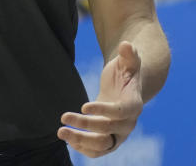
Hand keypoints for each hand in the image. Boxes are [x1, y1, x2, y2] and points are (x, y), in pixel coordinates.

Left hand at [58, 41, 142, 157]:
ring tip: (61, 132)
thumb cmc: (126, 71)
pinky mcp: (109, 139)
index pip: (120, 112)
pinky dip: (82, 148)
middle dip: (85, 125)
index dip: (103, 110)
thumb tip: (126, 45)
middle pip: (108, 129)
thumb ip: (129, 54)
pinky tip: (67, 139)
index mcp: (134, 104)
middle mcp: (128, 124)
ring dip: (80, 140)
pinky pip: (97, 151)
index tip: (83, 106)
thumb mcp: (129, 60)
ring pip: (102, 145)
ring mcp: (119, 134)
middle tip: (64, 117)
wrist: (125, 87)